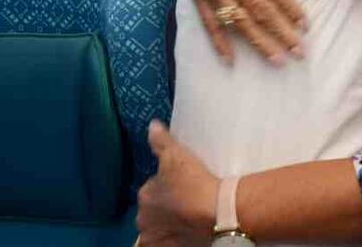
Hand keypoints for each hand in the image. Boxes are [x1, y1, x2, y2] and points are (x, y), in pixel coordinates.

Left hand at [137, 121, 217, 246]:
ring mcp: (156, 239)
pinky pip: (166, 245)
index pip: (151, 190)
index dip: (166, 187)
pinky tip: (187, 235)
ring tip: (188, 220)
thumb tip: (152, 125)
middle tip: (186, 203)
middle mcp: (144, 220)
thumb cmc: (194, 182)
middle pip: (152, 213)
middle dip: (163, 209)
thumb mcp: (177, 155)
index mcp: (145, 196)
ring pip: (158, 231)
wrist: (217, 214)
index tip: (182, 186)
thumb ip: (161, 141)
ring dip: (167, 226)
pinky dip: (173, 241)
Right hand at [166, 0, 306, 63]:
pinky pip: (208, 21)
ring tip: (275, 59)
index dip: (290, 8)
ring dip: (257, 41)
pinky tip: (230, 59)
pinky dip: (219, 41)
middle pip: (259, 10)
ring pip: (237, 20)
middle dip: (280, 32)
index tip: (304, 25)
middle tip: (298, 52)